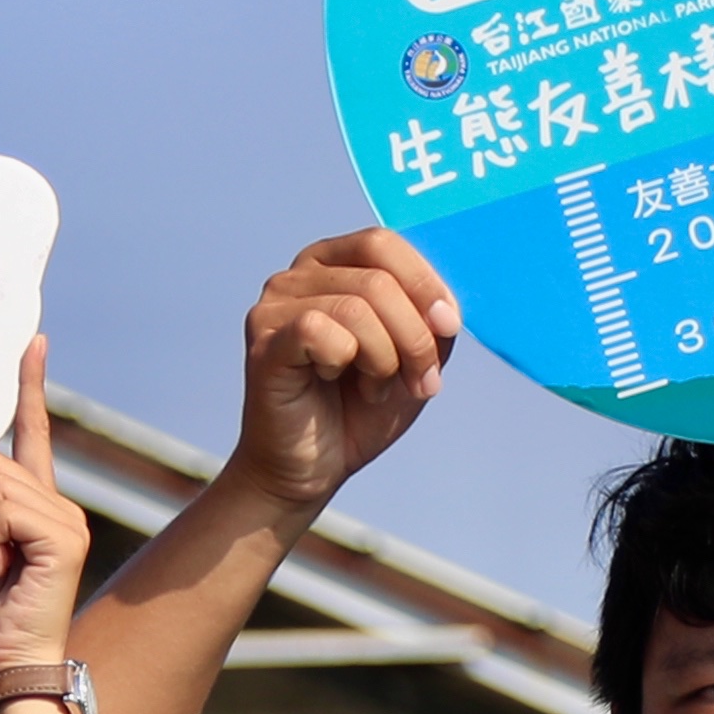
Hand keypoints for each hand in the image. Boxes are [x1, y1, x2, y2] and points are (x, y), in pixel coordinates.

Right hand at [216, 227, 457, 516]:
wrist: (309, 470)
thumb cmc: (356, 411)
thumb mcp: (414, 359)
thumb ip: (432, 323)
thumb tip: (444, 309)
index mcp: (334, 265)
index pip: (385, 243)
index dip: (426, 284)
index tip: (448, 330)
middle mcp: (298, 275)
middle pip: (378, 277)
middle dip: (414, 335)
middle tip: (419, 380)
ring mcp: (275, 306)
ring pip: (356, 306)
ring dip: (384, 357)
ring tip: (375, 388)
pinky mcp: (264, 341)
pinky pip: (321, 331)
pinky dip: (344, 363)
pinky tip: (333, 382)